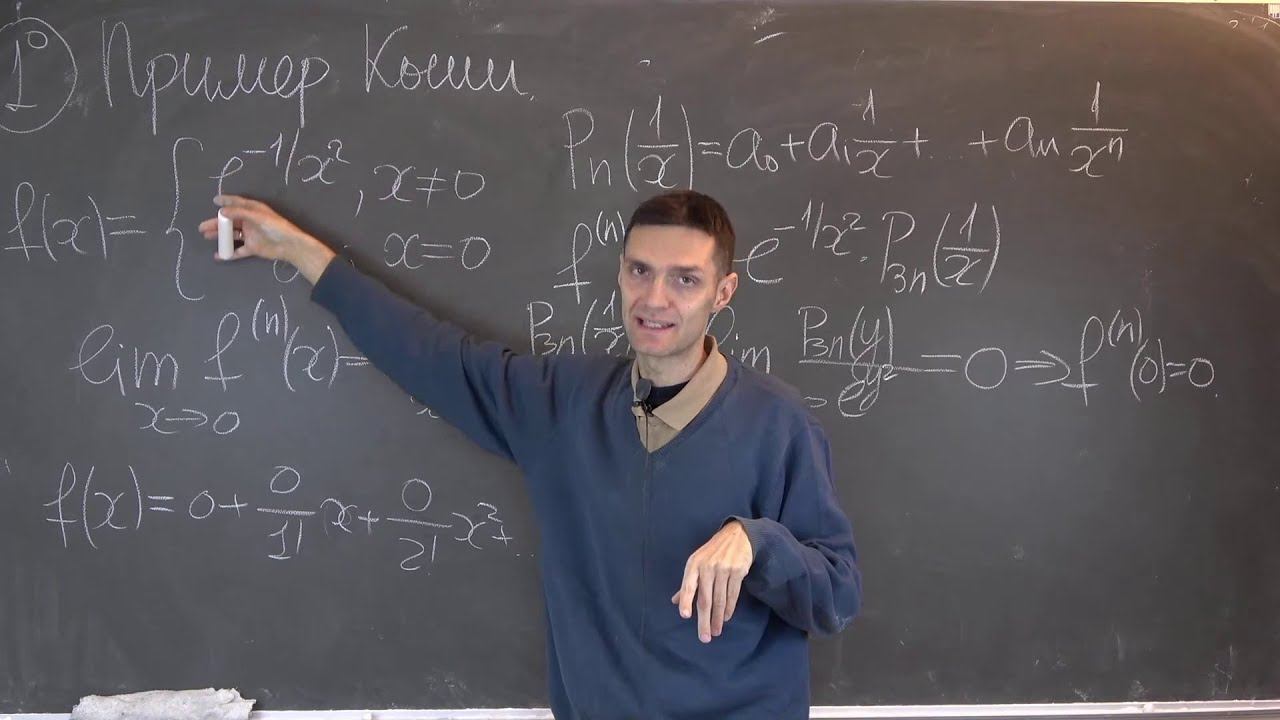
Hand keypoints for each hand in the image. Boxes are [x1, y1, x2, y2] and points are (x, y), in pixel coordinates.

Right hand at [197, 194, 334, 282]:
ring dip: (220, 236)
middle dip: (216, 223)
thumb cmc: (275, 227)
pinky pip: (238, 250)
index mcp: (253, 210)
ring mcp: (250, 235)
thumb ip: (239, 213)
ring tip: (206, 236)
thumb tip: (221, 211)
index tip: (214, 200)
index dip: (226, 201)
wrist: (289, 245)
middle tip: (202, 227)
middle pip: (230, 221)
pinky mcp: (252, 248)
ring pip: (232, 235)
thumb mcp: (257, 216)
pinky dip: (229, 253)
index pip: (237, 203)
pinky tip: (218, 255)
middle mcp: (250, 221)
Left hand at [671, 519, 752, 642]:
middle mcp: (707, 567)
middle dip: (704, 620)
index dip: (685, 601)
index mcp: (693, 565)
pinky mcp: (738, 571)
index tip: (684, 616)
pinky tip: (726, 617)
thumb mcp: (696, 563)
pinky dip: (729, 608)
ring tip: (716, 631)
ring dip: (718, 618)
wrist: (737, 536)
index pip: (688, 586)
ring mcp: (723, 569)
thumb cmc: (712, 553)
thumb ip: (687, 583)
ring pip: (720, 599)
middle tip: (705, 637)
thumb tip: (674, 602)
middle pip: (705, 598)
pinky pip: (733, 594)